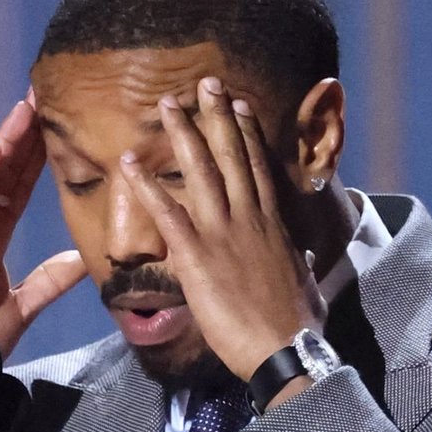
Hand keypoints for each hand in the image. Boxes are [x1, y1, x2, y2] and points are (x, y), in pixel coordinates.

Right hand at [0, 94, 87, 431]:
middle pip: (3, 176)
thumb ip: (48, 282)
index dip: (37, 159)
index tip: (57, 125)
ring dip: (4, 144)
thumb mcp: (19, 309)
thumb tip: (82, 258)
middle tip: (45, 96)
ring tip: (25, 107)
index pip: (17, 191)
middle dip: (24, 137)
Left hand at [118, 77, 324, 379]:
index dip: (247, 132)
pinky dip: (146, 186)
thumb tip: (301, 258)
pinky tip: (127, 163)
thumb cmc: (297, 324)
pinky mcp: (198, 256)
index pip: (258, 166)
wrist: (286, 349)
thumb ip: (295, 262)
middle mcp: (250, 218)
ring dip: (182, 134)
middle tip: (205, 82)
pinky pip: (167, 213)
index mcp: (273, 224)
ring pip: (200, 171)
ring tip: (166, 102)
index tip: (239, 104)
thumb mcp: (304, 282)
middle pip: (231, 155)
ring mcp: (223, 233)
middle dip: (217, 115)